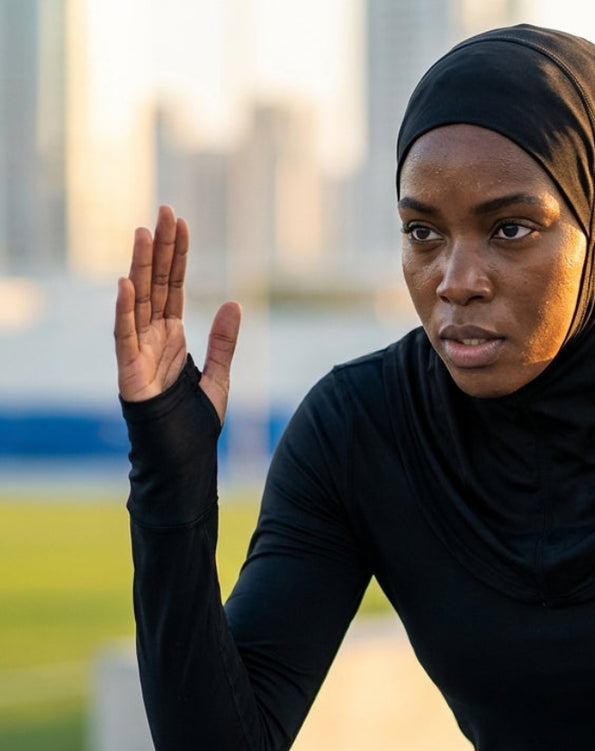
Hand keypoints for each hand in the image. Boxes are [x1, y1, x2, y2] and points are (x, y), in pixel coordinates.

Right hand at [114, 205, 240, 423]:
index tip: (179, 222)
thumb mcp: (219, 377)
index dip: (177, 254)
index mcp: (173, 336)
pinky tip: (127, 283)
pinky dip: (125, 310)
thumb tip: (234, 303)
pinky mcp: (129, 372)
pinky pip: (124, 335)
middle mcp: (153, 337)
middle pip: (156, 284)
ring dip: (140, 267)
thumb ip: (224, 342)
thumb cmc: (194, 423)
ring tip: (144, 233)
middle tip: (163, 211)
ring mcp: (138, 352)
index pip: (174, 285)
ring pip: (138, 301)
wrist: (183, 460)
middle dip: (160, 248)